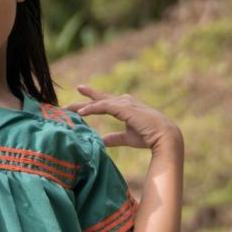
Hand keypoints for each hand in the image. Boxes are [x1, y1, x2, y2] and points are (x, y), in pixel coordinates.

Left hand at [66, 85, 182, 153]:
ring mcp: (124, 103)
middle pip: (98, 99)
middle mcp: (124, 102)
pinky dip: (92, 109)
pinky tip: (81, 113)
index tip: (80, 91)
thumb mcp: (127, 138)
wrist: (165, 137)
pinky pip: (104, 106)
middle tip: (66, 104)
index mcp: (125, 107)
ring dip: (82, 106)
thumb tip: (101, 141)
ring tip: (67, 109)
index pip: (104, 101)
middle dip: (82, 99)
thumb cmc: (149, 137)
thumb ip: (114, 138)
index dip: (91, 97)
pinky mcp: (124, 108)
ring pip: (98, 102)